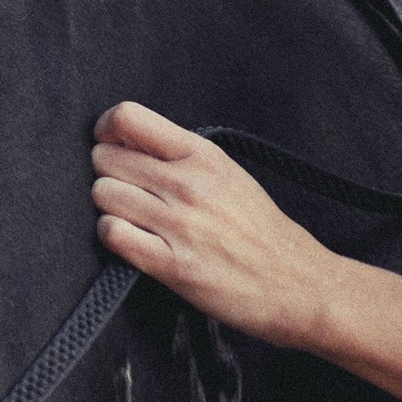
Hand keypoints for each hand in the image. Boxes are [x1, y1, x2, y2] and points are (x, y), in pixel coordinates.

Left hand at [91, 101, 334, 343]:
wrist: (297, 283)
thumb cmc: (262, 230)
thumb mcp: (229, 174)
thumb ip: (182, 156)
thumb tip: (131, 142)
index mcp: (202, 155)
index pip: (128, 118)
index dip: (107, 131)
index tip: (110, 144)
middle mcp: (188, 184)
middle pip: (106, 158)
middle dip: (106, 172)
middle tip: (123, 187)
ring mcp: (180, 224)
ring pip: (104, 194)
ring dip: (108, 205)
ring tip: (128, 215)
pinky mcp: (173, 265)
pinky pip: (113, 235)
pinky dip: (111, 234)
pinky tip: (128, 238)